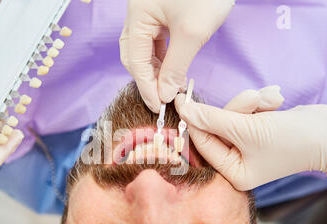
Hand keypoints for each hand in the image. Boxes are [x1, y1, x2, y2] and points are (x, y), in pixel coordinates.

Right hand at [120, 0, 234, 111]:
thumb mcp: (192, 33)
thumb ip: (175, 66)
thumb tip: (164, 94)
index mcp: (137, 15)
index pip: (135, 60)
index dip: (146, 86)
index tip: (158, 106)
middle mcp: (137, 14)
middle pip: (134, 55)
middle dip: (148, 79)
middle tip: (163, 99)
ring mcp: (148, 13)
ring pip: (144, 49)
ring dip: (156, 70)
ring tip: (171, 87)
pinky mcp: (161, 13)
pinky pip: (155, 41)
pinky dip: (163, 58)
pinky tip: (174, 70)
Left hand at [175, 94, 326, 204]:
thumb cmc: (293, 140)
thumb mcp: (248, 129)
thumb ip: (213, 119)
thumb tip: (185, 110)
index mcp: (233, 172)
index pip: (204, 143)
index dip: (194, 120)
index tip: (182, 99)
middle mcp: (238, 161)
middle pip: (218, 127)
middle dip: (236, 109)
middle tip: (252, 98)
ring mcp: (248, 145)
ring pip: (233, 115)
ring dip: (251, 103)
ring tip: (272, 101)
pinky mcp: (258, 130)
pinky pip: (247, 111)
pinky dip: (260, 104)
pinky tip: (275, 102)